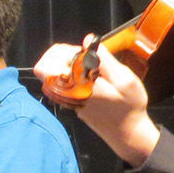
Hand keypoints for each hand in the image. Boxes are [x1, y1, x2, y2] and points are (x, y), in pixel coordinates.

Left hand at [34, 39, 159, 164]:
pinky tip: (88, 76)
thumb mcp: (124, 79)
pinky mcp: (69, 102)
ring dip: (66, 63)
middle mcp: (65, 94)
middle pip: (44, 66)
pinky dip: (71, 74)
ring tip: (88, 66)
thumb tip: (87, 41)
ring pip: (51, 73)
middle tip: (85, 57)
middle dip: (62, 54)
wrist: (127, 131)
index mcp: (76, 87)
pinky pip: (60, 82)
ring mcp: (65, 99)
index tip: (84, 53)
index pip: (47, 64)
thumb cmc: (129, 106)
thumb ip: (104, 59)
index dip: (64, 51)